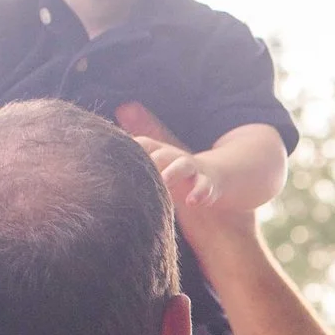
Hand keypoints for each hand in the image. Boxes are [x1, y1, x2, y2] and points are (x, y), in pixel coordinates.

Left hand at [118, 102, 253, 248]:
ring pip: (183, 166)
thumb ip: (137, 157)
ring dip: (173, 172)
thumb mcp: (159, 163)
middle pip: (161, 153)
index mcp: (162, 152)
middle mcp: (176, 157)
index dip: (130, 148)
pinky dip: (200, 192)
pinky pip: (205, 187)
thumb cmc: (181, 172)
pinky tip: (194, 200)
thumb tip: (112, 134)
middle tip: (133, 170)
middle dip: (149, 159)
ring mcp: (194, 169)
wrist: (223, 174)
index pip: (143, 144)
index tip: (111, 156)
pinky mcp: (210, 184)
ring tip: (164, 181)